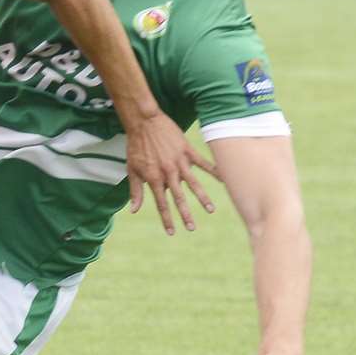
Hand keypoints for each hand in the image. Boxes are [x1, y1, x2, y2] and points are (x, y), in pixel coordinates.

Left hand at [125, 113, 217, 233]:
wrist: (144, 122)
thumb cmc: (136, 146)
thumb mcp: (132, 170)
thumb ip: (135, 191)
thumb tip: (134, 211)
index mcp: (154, 179)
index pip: (161, 204)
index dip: (167, 219)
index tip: (172, 232)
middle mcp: (168, 173)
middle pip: (179, 198)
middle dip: (185, 215)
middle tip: (192, 228)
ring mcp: (179, 162)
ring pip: (193, 184)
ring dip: (202, 198)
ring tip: (210, 210)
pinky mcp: (187, 151)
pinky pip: (204, 163)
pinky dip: (214, 171)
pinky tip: (224, 179)